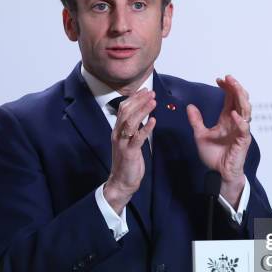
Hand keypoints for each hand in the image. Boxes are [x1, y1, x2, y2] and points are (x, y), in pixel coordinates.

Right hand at [103, 90, 155, 214]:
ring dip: (142, 110)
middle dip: (139, 100)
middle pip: (126, 112)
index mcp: (118, 130)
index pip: (124, 108)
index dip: (134, 98)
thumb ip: (134, 128)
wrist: (122, 181)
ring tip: (153, 102)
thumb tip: (142, 115)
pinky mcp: (129, 153)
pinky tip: (153, 120)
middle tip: (151, 92)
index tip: (145, 90)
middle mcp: (118, 134)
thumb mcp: (129, 141)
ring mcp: (122, 143)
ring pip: (130, 122)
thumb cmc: (128, 161)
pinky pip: (137, 138)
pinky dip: (145, 128)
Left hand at [187, 75, 251, 207]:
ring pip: (246, 110)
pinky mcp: (242, 141)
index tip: (219, 79)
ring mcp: (240, 130)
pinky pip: (244, 129)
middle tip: (229, 78)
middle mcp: (236, 122)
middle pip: (240, 100)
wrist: (220, 172)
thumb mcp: (200, 135)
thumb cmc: (214, 155)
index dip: (227, 87)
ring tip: (235, 87)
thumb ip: (196, 121)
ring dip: (241, 98)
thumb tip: (190, 106)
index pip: (230, 98)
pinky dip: (240, 121)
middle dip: (236, 87)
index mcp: (227, 119)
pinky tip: (233, 114)